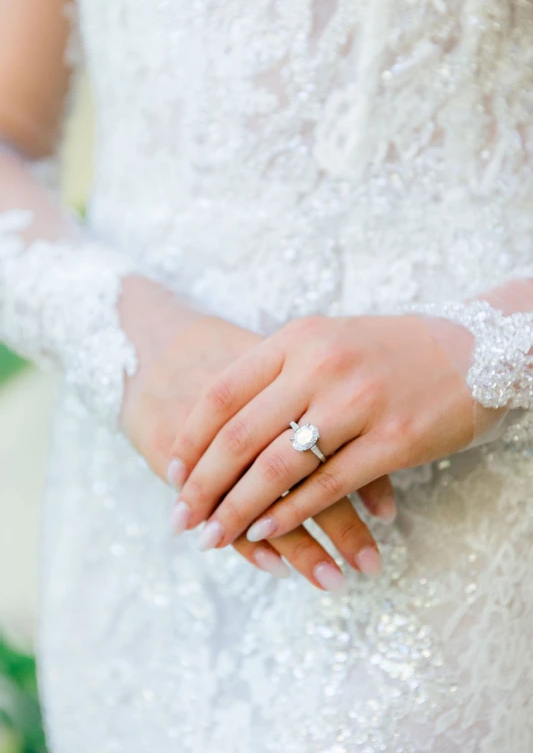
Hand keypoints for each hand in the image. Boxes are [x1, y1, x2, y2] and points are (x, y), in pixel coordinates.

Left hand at [171, 313, 474, 548]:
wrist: (476, 346)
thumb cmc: (393, 349)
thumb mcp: (330, 341)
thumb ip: (281, 373)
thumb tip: (225, 422)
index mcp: (298, 338)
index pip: (223, 393)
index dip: (190, 439)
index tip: (172, 473)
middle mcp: (321, 365)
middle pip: (241, 435)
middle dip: (203, 484)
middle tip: (182, 519)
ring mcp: (358, 402)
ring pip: (278, 467)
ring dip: (239, 510)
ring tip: (213, 536)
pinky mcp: (393, 440)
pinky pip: (327, 486)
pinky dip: (291, 516)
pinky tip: (267, 535)